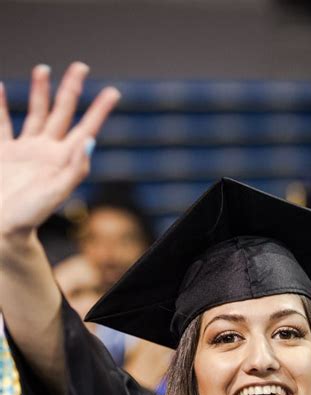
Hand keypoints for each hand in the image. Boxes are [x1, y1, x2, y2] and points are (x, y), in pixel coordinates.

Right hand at [0, 62, 119, 237]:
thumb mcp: (56, 192)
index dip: (99, 110)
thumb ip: (74, 168)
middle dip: (71, 89)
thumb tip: (90, 141)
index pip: (86, 129)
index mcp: (63, 160)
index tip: (114, 92)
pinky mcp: (3, 154)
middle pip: (62, 113)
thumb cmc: (30, 216)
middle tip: (80, 66)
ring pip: (35, 113)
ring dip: (39, 91)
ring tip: (43, 69)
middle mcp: (46, 152)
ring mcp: (25, 151)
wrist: (3, 228)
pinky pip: (1, 124)